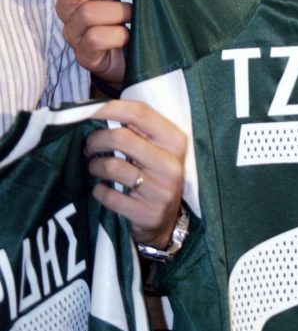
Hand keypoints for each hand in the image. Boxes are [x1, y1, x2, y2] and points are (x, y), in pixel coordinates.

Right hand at [57, 0, 132, 85]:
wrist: (133, 57)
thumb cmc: (127, 17)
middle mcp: (68, 6)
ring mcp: (73, 31)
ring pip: (87, 13)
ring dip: (118, 11)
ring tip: (132, 15)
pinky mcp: (83, 54)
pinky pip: (96, 38)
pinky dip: (118, 35)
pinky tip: (128, 36)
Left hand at [85, 100, 186, 248]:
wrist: (167, 222)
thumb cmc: (155, 176)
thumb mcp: (156, 150)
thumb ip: (137, 131)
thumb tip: (98, 111)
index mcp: (174, 141)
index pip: (140, 113)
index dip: (111, 108)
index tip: (89, 110)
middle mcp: (171, 164)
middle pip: (122, 138)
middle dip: (96, 140)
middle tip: (88, 146)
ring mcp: (161, 190)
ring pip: (112, 166)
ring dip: (94, 166)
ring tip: (94, 167)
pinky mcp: (147, 213)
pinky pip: (109, 196)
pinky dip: (99, 191)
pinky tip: (102, 189)